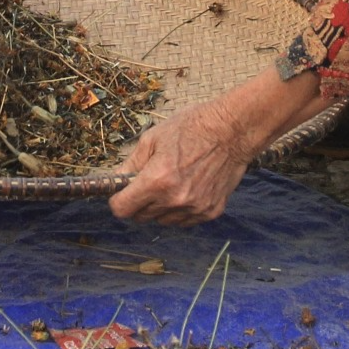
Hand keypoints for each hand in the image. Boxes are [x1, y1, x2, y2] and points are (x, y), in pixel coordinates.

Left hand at [107, 98, 262, 224]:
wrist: (232, 131)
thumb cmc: (192, 128)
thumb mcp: (153, 138)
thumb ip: (131, 164)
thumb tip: (115, 180)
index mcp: (156, 181)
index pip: (123, 209)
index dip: (118, 200)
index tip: (121, 193)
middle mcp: (174, 200)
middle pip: (141, 217)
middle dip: (138, 202)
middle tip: (147, 183)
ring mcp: (194, 208)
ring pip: (163, 220)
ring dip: (160, 207)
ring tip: (171, 182)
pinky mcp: (210, 212)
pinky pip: (184, 220)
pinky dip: (180, 209)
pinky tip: (188, 187)